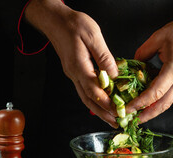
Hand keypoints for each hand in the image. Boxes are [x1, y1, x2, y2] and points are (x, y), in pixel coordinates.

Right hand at [25, 0, 118, 127]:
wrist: (54, 20)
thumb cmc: (73, 24)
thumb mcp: (93, 35)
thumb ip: (104, 56)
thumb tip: (113, 74)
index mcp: (79, 66)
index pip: (94, 90)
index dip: (106, 103)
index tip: (118, 112)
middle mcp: (74, 74)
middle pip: (89, 100)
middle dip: (103, 113)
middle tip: (116, 123)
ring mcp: (73, 74)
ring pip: (86, 97)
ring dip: (98, 110)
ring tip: (111, 119)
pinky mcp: (74, 72)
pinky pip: (84, 90)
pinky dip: (94, 100)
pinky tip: (102, 104)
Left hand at [126, 0, 172, 123]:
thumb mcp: (160, 37)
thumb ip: (144, 52)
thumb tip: (135, 63)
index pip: (155, 93)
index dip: (140, 103)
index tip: (128, 109)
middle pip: (163, 105)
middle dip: (148, 116)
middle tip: (134, 121)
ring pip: (168, 101)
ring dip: (153, 109)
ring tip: (140, 113)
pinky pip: (171, 92)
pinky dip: (159, 98)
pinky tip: (149, 98)